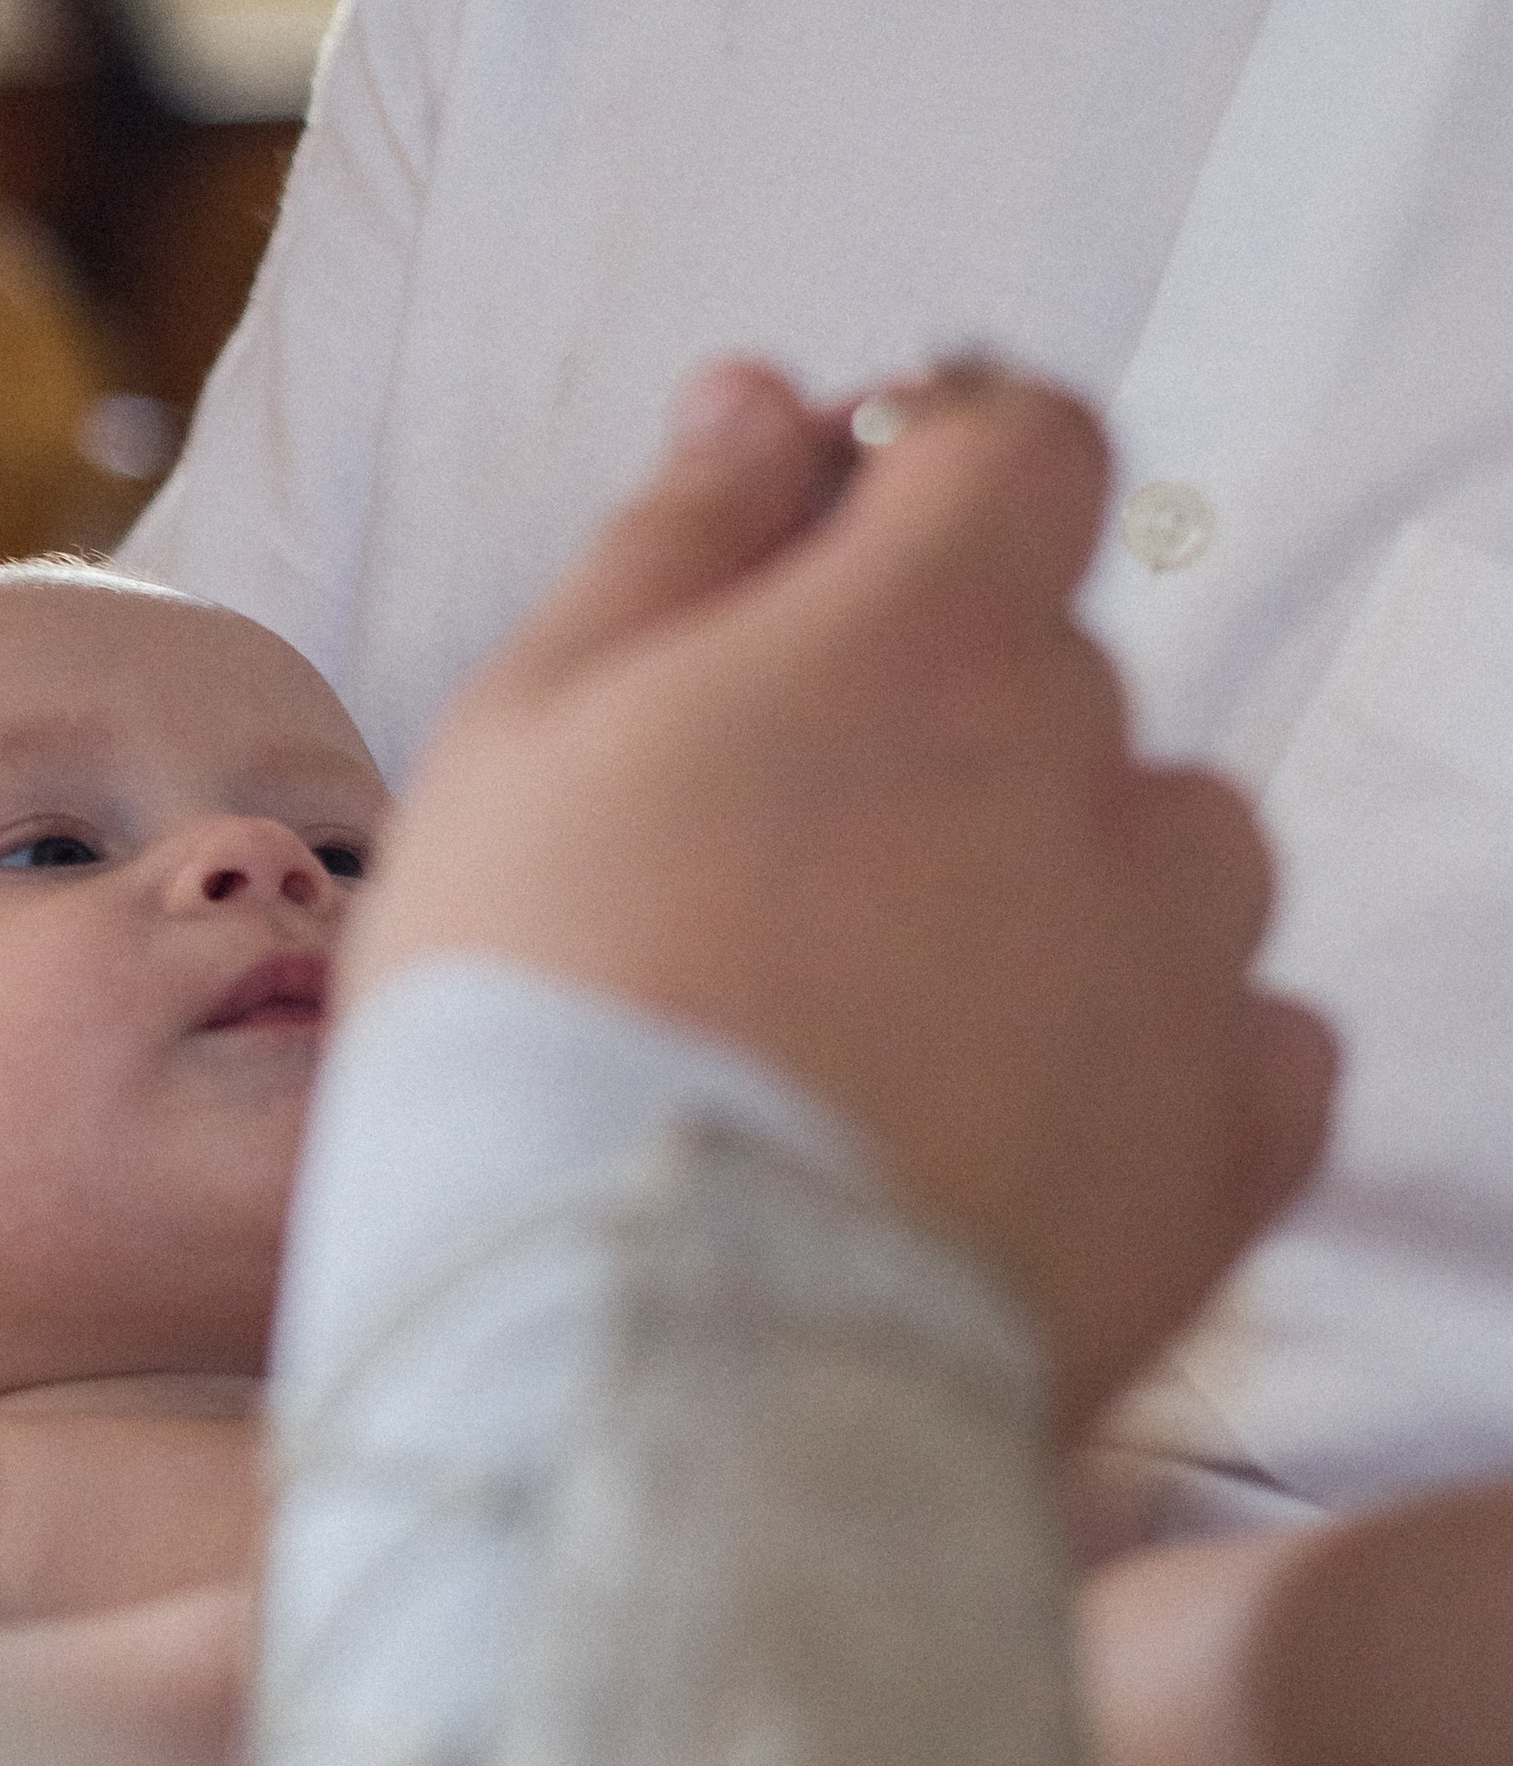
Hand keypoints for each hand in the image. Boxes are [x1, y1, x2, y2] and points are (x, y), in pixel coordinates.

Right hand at [347, 361, 1335, 1424]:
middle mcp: (1097, 773)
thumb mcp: (522, 734)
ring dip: (1060, 892)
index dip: (932, 482)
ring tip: (881, 1032)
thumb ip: (675, 542)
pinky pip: (1243, 1042)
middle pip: (1061, 678)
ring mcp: (1184, 968)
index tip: (844, 565)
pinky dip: (1151, 1062)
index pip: (1022, 443)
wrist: (625, 1362)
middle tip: (767, 888)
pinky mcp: (1228, 1151)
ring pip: (1168, 856)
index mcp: (923, 636)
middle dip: (938, 733)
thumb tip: (770, 403)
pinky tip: (1000, 1128)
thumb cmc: (531, 1032)